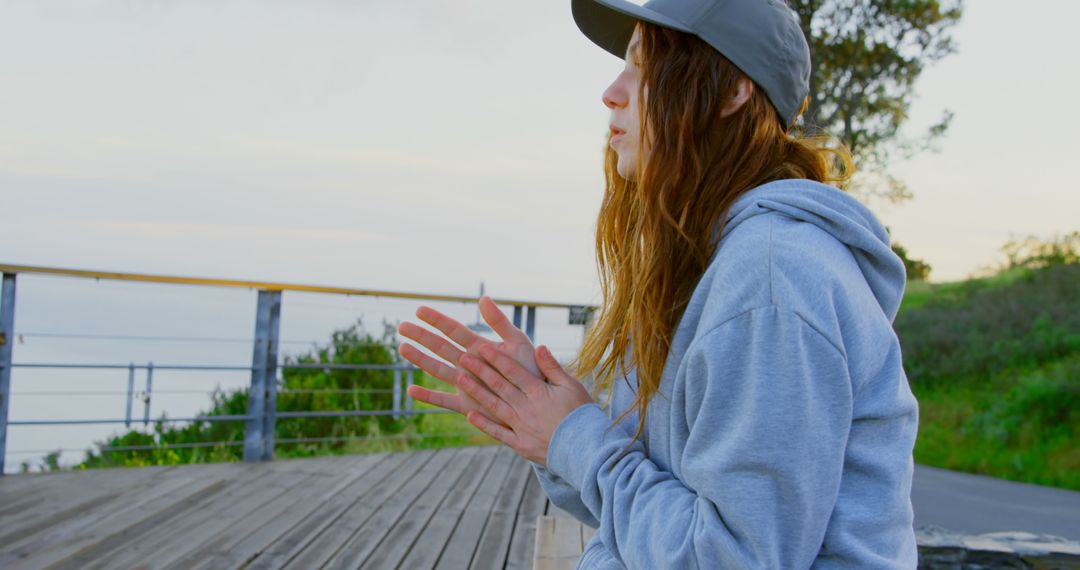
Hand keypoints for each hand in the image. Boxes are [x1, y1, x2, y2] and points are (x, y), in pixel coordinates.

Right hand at [398, 295, 539, 422]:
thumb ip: (500, 322)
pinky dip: (428, 397)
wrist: (539, 402)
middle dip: (421, 336)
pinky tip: (411, 390)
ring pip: (437, 369)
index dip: (437, 320)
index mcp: (480, 347)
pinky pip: (444, 400)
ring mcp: (466, 384)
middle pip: (440, 347)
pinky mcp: (467, 403)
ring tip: (402, 348)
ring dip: (420, 359)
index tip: (419, 309)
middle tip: (401, 326)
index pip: (454, 330)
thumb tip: (483, 298)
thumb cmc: (531, 371)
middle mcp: (469, 364)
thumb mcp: (518, 342)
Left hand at [455, 342, 593, 465]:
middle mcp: (526, 407)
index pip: (513, 371)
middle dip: (480, 370)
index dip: (496, 358)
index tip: (481, 347)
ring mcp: (521, 427)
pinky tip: (470, 415)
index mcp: (539, 392)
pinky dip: (484, 424)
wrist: (587, 449)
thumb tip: (539, 347)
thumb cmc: (582, 414)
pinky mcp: (520, 444)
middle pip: (499, 386)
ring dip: (476, 392)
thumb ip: (553, 368)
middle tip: (463, 357)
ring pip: (494, 406)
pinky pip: (498, 433)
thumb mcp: (572, 386)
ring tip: (460, 379)